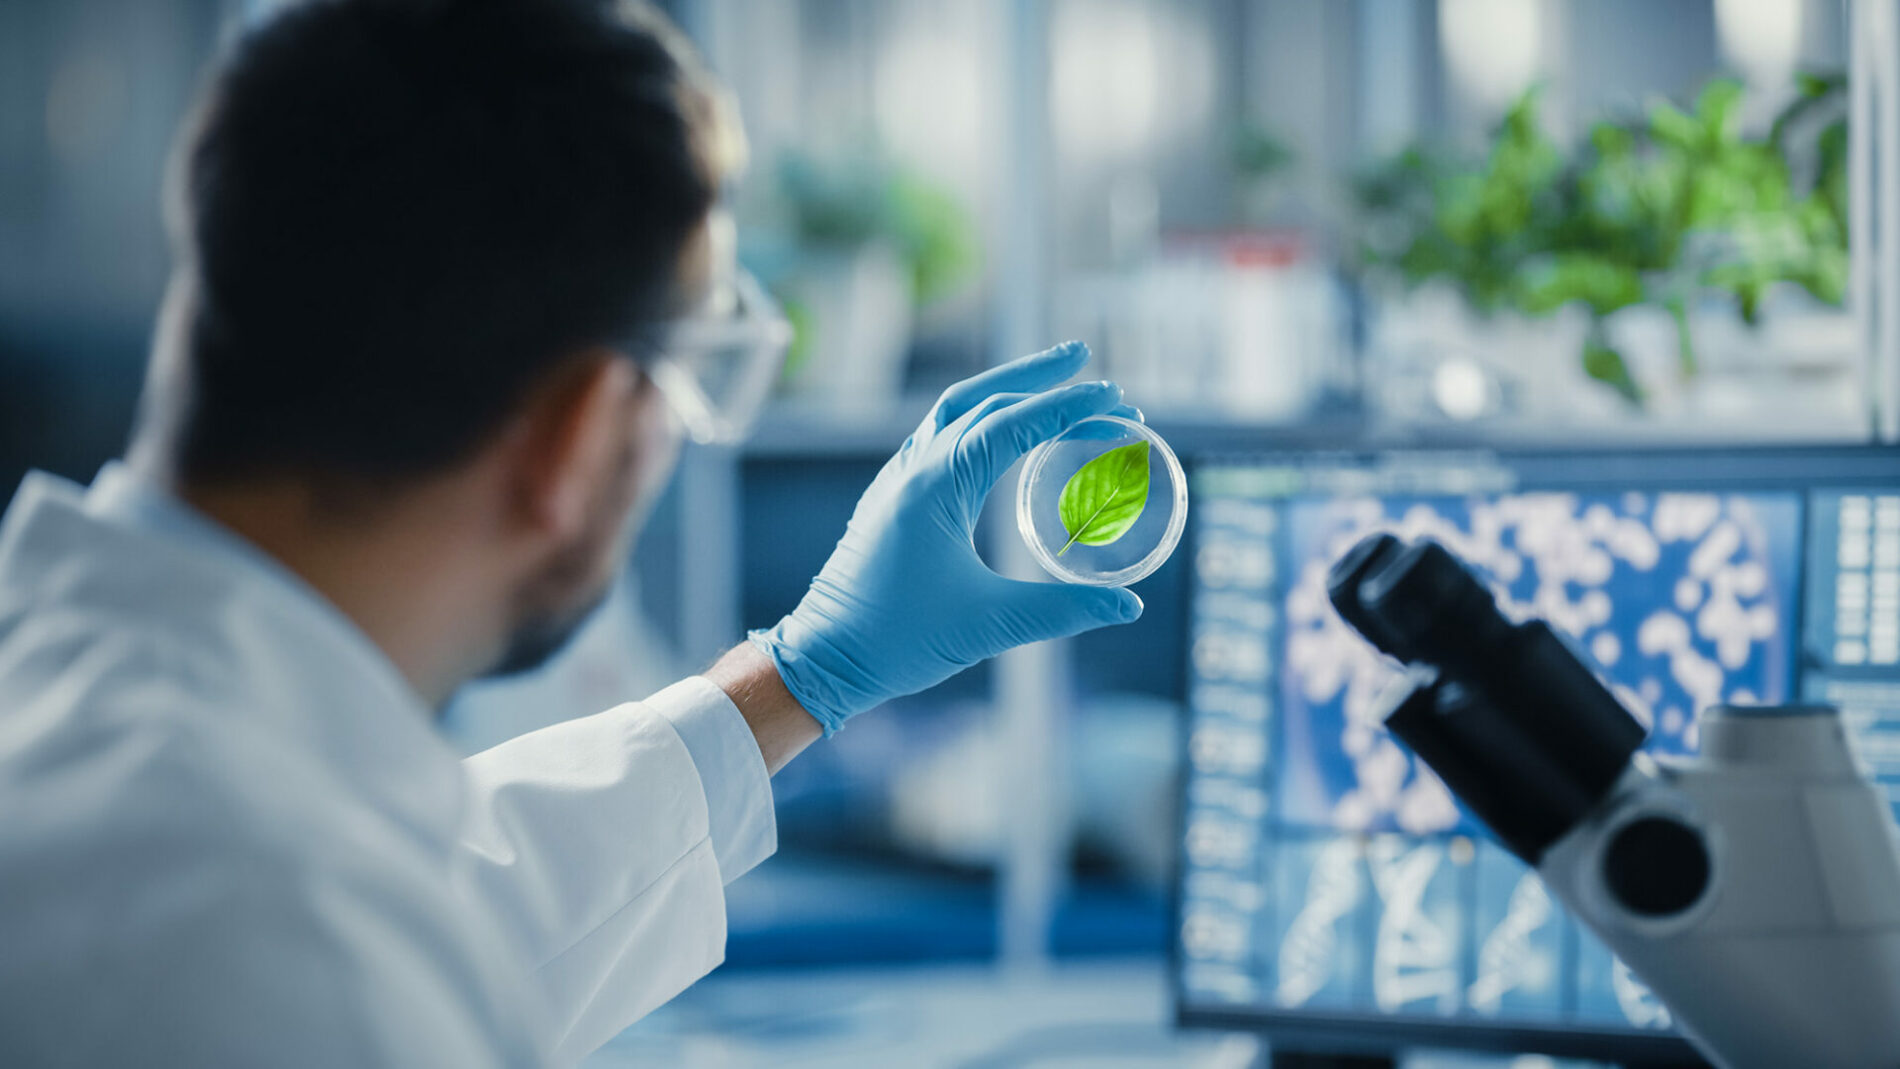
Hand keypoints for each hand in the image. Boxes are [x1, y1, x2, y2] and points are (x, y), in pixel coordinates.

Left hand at [748, 341, 1145, 735]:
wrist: (823, 658)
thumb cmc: (897, 640)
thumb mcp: (989, 626)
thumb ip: (1064, 611)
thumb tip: (1130, 607)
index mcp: (936, 485)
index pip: (1013, 424)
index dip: (1067, 407)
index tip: (1114, 397)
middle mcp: (914, 469)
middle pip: (982, 399)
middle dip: (1037, 377)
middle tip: (1085, 357)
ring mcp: (899, 479)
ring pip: (955, 410)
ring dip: (1003, 389)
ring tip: (1049, 377)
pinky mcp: (893, 497)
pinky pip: (939, 436)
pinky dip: (978, 418)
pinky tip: (999, 431)